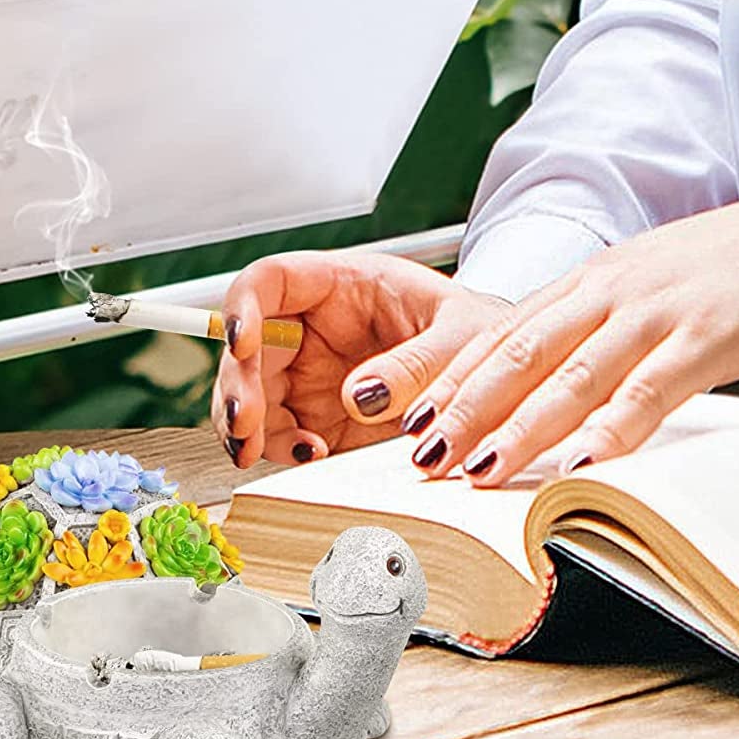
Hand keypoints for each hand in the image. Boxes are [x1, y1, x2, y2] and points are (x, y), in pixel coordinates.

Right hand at [212, 252, 510, 467]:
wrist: (501, 377)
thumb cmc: (482, 333)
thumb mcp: (463, 335)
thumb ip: (416, 362)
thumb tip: (361, 396)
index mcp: (341, 286)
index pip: (271, 281)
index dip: (243, 307)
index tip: (243, 343)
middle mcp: (313, 329)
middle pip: (248, 348)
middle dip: (237, 385)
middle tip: (246, 422)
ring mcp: (311, 377)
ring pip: (251, 396)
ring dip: (245, 426)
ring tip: (266, 451)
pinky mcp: (319, 419)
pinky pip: (278, 436)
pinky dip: (276, 450)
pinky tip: (307, 457)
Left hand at [403, 178, 738, 485]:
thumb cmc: (737, 271)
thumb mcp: (651, 288)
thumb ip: (601, 328)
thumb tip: (551, 382)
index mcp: (593, 279)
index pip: (501, 328)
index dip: (448, 372)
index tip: (401, 411)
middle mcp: (612, 290)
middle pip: (518, 351)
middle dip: (461, 404)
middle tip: (415, 452)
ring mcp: (657, 311)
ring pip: (570, 373)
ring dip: (519, 425)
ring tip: (476, 471)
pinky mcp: (709, 336)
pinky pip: (650, 389)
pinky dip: (612, 430)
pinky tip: (582, 466)